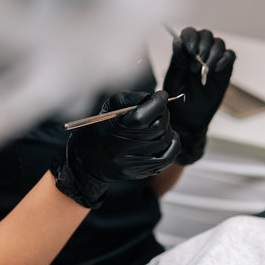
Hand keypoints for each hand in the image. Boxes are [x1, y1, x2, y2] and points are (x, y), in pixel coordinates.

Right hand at [52, 90, 179, 208]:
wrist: (90, 161)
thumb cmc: (101, 128)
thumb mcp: (109, 108)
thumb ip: (131, 98)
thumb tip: (154, 98)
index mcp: (116, 128)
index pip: (145, 115)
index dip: (158, 102)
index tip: (161, 95)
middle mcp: (127, 147)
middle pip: (159, 126)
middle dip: (163, 113)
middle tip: (159, 109)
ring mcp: (137, 160)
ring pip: (165, 140)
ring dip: (167, 127)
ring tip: (159, 122)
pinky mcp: (144, 170)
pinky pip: (169, 157)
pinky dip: (173, 144)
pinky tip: (168, 137)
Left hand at [162, 27, 234, 164]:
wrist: (189, 119)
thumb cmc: (178, 100)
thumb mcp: (174, 80)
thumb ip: (177, 61)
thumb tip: (177, 40)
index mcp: (185, 53)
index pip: (190, 33)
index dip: (191, 36)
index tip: (189, 50)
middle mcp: (200, 54)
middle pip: (206, 35)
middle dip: (203, 46)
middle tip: (196, 65)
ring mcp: (214, 62)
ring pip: (219, 43)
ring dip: (213, 53)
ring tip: (205, 69)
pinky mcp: (225, 71)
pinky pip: (231, 56)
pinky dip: (225, 58)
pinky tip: (216, 69)